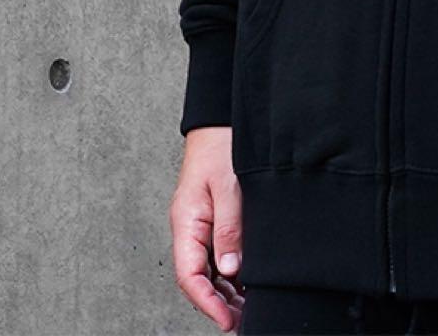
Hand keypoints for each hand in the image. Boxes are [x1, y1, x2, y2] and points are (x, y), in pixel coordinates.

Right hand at [169, 126, 244, 332]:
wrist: (221, 122)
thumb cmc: (221, 147)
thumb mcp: (228, 187)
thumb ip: (229, 228)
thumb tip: (230, 269)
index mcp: (186, 222)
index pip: (190, 275)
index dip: (207, 303)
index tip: (226, 321)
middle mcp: (191, 228)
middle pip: (199, 278)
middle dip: (219, 303)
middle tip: (244, 322)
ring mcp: (202, 224)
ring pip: (210, 268)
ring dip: (227, 290)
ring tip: (250, 309)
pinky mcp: (215, 218)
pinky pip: (218, 253)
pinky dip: (233, 271)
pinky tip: (249, 280)